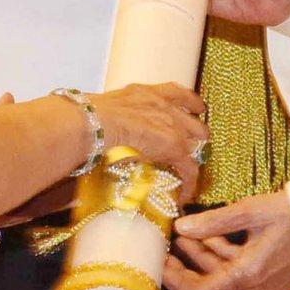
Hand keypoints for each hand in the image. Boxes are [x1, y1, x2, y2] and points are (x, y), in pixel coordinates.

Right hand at [87, 82, 208, 197]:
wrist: (94, 124)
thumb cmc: (89, 117)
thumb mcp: (109, 109)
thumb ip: (117, 116)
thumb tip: (104, 130)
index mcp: (147, 93)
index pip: (178, 93)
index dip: (191, 103)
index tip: (196, 109)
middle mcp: (165, 105)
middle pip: (195, 119)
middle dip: (197, 132)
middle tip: (193, 145)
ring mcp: (173, 125)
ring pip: (199, 141)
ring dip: (195, 155)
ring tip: (190, 169)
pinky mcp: (175, 148)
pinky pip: (190, 168)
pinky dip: (188, 183)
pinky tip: (184, 196)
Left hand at [164, 192, 289, 289]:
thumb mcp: (249, 211)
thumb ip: (213, 222)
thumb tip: (182, 227)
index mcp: (250, 275)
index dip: (178, 281)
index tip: (161, 265)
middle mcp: (258, 288)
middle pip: (213, 285)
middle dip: (189, 264)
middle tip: (169, 244)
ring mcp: (269, 286)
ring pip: (227, 276)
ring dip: (206, 256)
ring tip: (187, 234)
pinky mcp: (276, 278)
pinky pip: (242, 273)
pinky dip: (225, 256)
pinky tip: (213, 235)